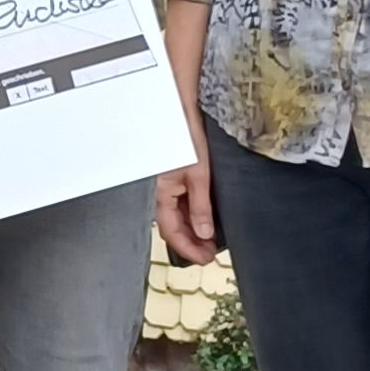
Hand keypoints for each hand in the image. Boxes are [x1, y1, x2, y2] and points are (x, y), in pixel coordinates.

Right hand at [156, 135, 218, 264]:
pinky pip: (179, 204)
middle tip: (210, 254)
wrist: (179, 111)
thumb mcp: (198, 175)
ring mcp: (166, 186)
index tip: (206, 259)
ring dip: (192, 231)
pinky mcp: (174, 179)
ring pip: (176, 217)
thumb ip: (200, 207)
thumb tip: (205, 233)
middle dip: (190, 243)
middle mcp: (159, 193)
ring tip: (210, 241)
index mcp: (160, 194)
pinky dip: (191, 215)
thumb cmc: (185, 137)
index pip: (171, 232)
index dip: (188, 248)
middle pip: (172, 227)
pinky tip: (204, 220)